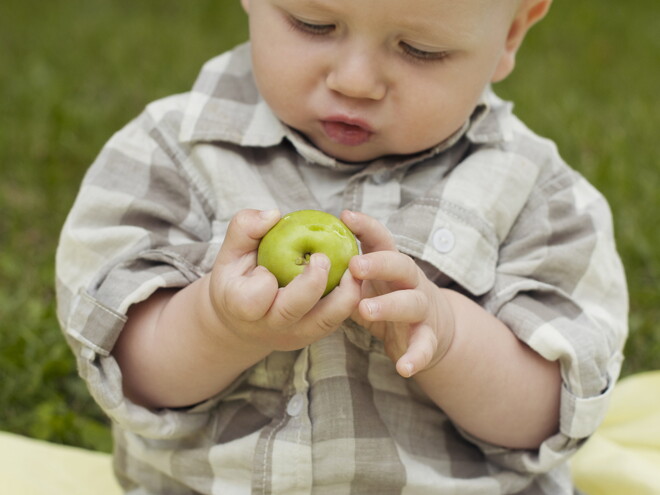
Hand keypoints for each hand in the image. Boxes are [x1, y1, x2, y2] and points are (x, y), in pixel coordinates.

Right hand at [207, 209, 360, 353]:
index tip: (265, 267)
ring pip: (324, 321)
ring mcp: (293, 335)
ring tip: (351, 267)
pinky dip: (348, 299)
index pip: (253, 300)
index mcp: (241, 307)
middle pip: (293, 311)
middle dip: (312, 284)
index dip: (263, 282)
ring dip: (343, 294)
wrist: (244, 318)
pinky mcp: (313, 335)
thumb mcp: (230, 251)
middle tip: (322, 258)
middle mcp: (268, 326)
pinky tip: (352, 276)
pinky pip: (337, 320)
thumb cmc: (237, 277)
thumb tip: (273, 214)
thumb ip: (245, 227)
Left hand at [341, 211, 454, 377]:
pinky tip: (403, 367)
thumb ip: (343, 273)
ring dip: (390, 305)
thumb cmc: (388, 297)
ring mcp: (422, 308)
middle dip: (379, 263)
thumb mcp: (366, 283)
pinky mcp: (429, 337)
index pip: (382, 239)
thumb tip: (299, 257)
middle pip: (401, 264)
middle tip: (354, 265)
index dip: (366, 226)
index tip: (345, 215)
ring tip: (364, 309)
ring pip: (412, 302)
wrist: (434, 327)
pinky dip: (416, 356)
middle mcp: (410, 281)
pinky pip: (425, 346)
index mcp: (392, 264)